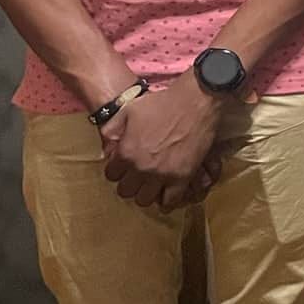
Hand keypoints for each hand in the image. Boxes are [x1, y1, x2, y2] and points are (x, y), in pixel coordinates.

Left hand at [101, 80, 223, 207]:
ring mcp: (162, 174)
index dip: (117, 170)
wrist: (196, 102)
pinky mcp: (182, 177)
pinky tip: (168, 193)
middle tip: (138, 176)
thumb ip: (114, 127)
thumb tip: (107, 141)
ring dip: (146, 193)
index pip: (111, 175)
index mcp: (126, 152)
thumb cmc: (163, 102)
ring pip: (145, 200)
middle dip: (130, 184)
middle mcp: (141, 167)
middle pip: (126, 191)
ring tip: (152, 185)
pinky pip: (170, 201)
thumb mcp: (130, 109)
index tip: (125, 166)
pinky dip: (167, 200)